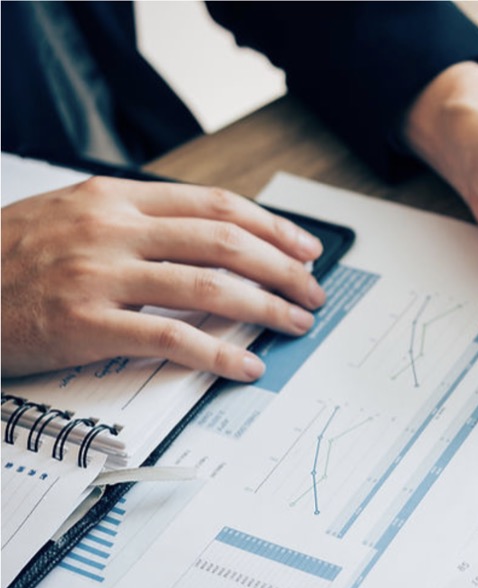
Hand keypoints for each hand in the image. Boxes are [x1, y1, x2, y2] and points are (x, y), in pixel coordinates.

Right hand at [1, 177, 327, 380]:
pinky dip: (219, 353)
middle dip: (283, 268)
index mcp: (113, 198)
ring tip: (296, 323)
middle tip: (313, 291)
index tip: (304, 247)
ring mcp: (99, 275)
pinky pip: (172, 338)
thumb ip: (134, 221)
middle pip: (225, 241)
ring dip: (266, 307)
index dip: (271, 226)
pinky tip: (245, 367)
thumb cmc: (6, 257)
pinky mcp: (86, 324)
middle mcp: (112, 228)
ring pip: (210, 286)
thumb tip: (206, 239)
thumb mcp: (69, 216)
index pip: (214, 204)